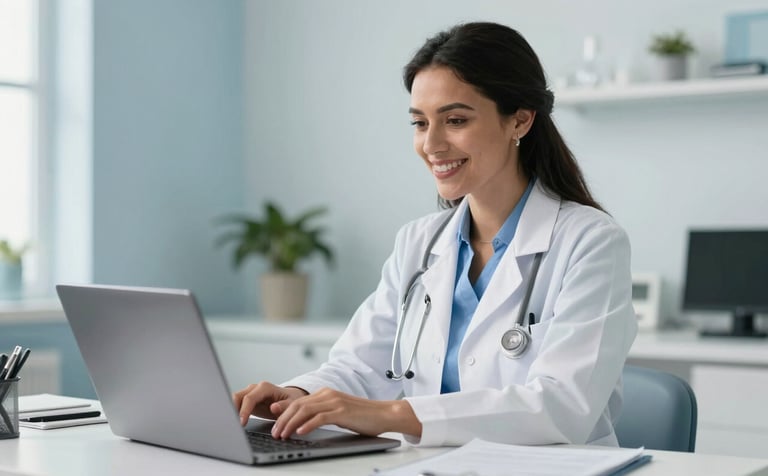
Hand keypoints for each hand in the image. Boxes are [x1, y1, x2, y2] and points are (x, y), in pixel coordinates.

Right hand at [232, 381, 307, 425]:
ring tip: (230, 424)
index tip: (241, 423)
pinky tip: (232, 421)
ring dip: (230, 410)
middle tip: (231, 425)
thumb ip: (283, 406)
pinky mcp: (247, 400)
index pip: (250, 398)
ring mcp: (250, 393)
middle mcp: (255, 388)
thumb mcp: (292, 405)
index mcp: (265, 388)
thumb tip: (273, 407)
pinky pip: (235, 404)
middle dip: (232, 409)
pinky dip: (232, 411)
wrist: (290, 400)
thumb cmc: (291, 402)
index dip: (244, 411)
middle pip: (237, 396)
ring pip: (234, 399)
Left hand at [270, 387, 421, 439]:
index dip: (283, 409)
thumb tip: (303, 424)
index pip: (299, 400)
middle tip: (274, 432)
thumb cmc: (363, 416)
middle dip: (283, 419)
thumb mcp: (339, 413)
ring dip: (291, 423)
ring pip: (305, 410)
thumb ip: (322, 413)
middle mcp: (328, 394)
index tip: (271, 418)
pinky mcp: (342, 412)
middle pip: (298, 404)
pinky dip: (307, 425)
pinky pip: (320, 417)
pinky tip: (300, 432)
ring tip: (283, 435)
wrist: (384, 414)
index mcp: (326, 393)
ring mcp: (335, 402)